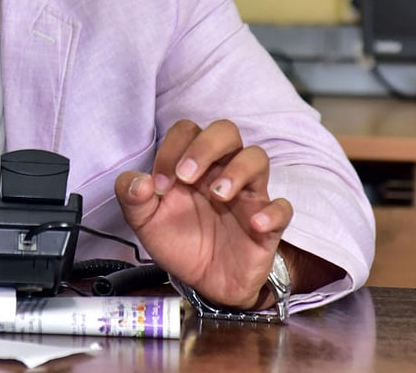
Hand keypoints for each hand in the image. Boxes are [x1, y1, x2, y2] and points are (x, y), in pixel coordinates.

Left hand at [113, 118, 292, 309]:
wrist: (204, 283)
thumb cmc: (178, 240)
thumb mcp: (144, 222)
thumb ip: (132, 198)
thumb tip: (139, 181)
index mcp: (191, 164)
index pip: (187, 131)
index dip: (172, 149)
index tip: (159, 185)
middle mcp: (220, 171)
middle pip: (226, 131)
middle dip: (205, 147)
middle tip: (187, 176)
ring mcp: (246, 195)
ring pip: (256, 158)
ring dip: (237, 170)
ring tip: (217, 195)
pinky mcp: (267, 224)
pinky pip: (283, 208)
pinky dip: (273, 212)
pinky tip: (254, 223)